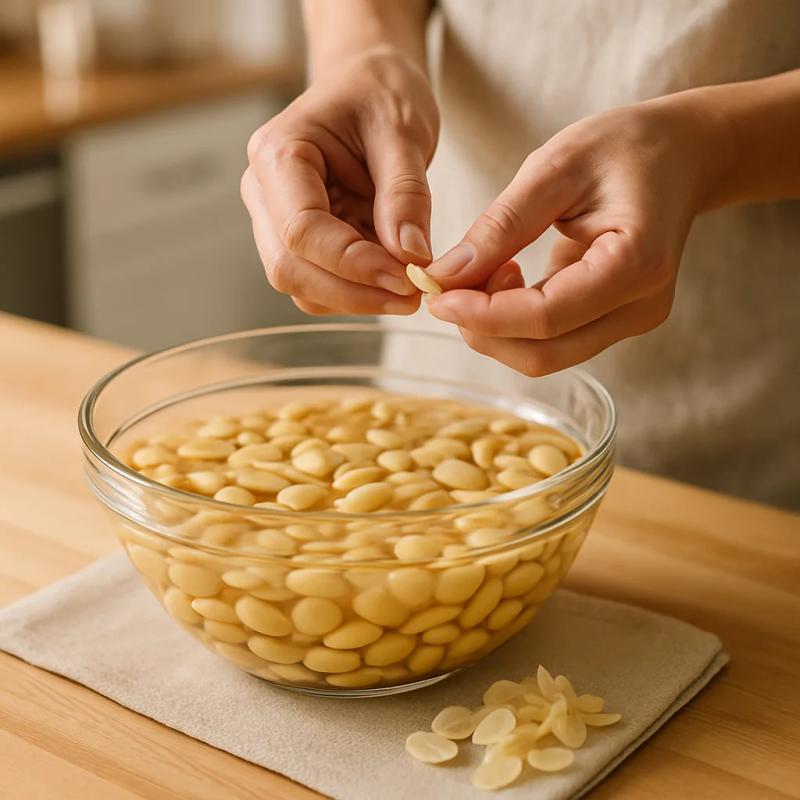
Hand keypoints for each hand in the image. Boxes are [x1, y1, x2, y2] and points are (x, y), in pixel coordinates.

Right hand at [241, 46, 438, 315]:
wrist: (368, 85)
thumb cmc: (380, 93)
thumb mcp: (403, 130)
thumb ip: (405, 194)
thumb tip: (411, 257)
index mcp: (278, 154)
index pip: (301, 229)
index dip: (353, 264)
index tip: (408, 277)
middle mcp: (264, 192)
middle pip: (290, 268)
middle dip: (353, 292)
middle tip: (413, 296)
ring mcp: (275, 221)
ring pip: (301, 286)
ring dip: (356, 299)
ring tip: (409, 288)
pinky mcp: (298, 242)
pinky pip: (318, 285)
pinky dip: (356, 293)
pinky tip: (392, 279)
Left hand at [425, 96, 724, 374]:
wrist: (682, 155)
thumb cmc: (624, 148)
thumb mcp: (555, 168)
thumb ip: (500, 227)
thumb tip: (443, 277)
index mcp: (636, 265)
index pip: (545, 318)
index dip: (481, 315)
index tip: (435, 294)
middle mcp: (640, 308)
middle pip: (542, 353)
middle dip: (481, 329)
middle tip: (450, 283)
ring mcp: (631, 322)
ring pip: (543, 356)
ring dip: (494, 327)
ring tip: (487, 268)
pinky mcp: (615, 323)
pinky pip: (552, 341)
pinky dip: (512, 321)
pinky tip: (507, 276)